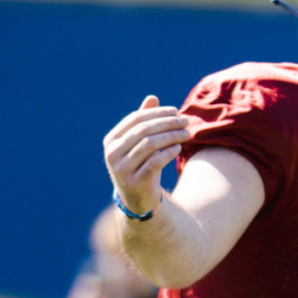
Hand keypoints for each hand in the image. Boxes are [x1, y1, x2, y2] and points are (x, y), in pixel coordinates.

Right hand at [104, 95, 190, 215]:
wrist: (137, 199)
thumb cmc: (140, 165)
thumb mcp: (139, 143)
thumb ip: (144, 122)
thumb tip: (152, 97)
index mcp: (111, 140)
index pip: (136, 119)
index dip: (157, 113)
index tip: (176, 111)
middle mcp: (112, 153)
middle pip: (144, 130)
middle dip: (167, 123)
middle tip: (185, 121)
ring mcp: (122, 169)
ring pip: (150, 145)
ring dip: (172, 136)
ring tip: (186, 134)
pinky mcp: (135, 182)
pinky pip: (155, 163)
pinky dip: (168, 153)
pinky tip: (179, 148)